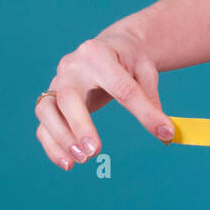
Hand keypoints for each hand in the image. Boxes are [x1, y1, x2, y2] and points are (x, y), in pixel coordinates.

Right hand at [34, 27, 174, 170]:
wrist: (110, 46)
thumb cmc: (129, 60)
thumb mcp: (145, 72)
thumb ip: (150, 100)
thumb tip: (165, 134)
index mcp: (99, 54)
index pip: (122, 87)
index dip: (144, 113)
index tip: (163, 132)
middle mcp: (72, 67)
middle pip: (68, 98)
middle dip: (79, 126)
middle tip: (94, 151)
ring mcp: (56, 82)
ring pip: (46, 111)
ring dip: (61, 138)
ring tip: (81, 160)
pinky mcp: (50, 98)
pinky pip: (44, 124)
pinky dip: (51, 144)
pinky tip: (67, 163)